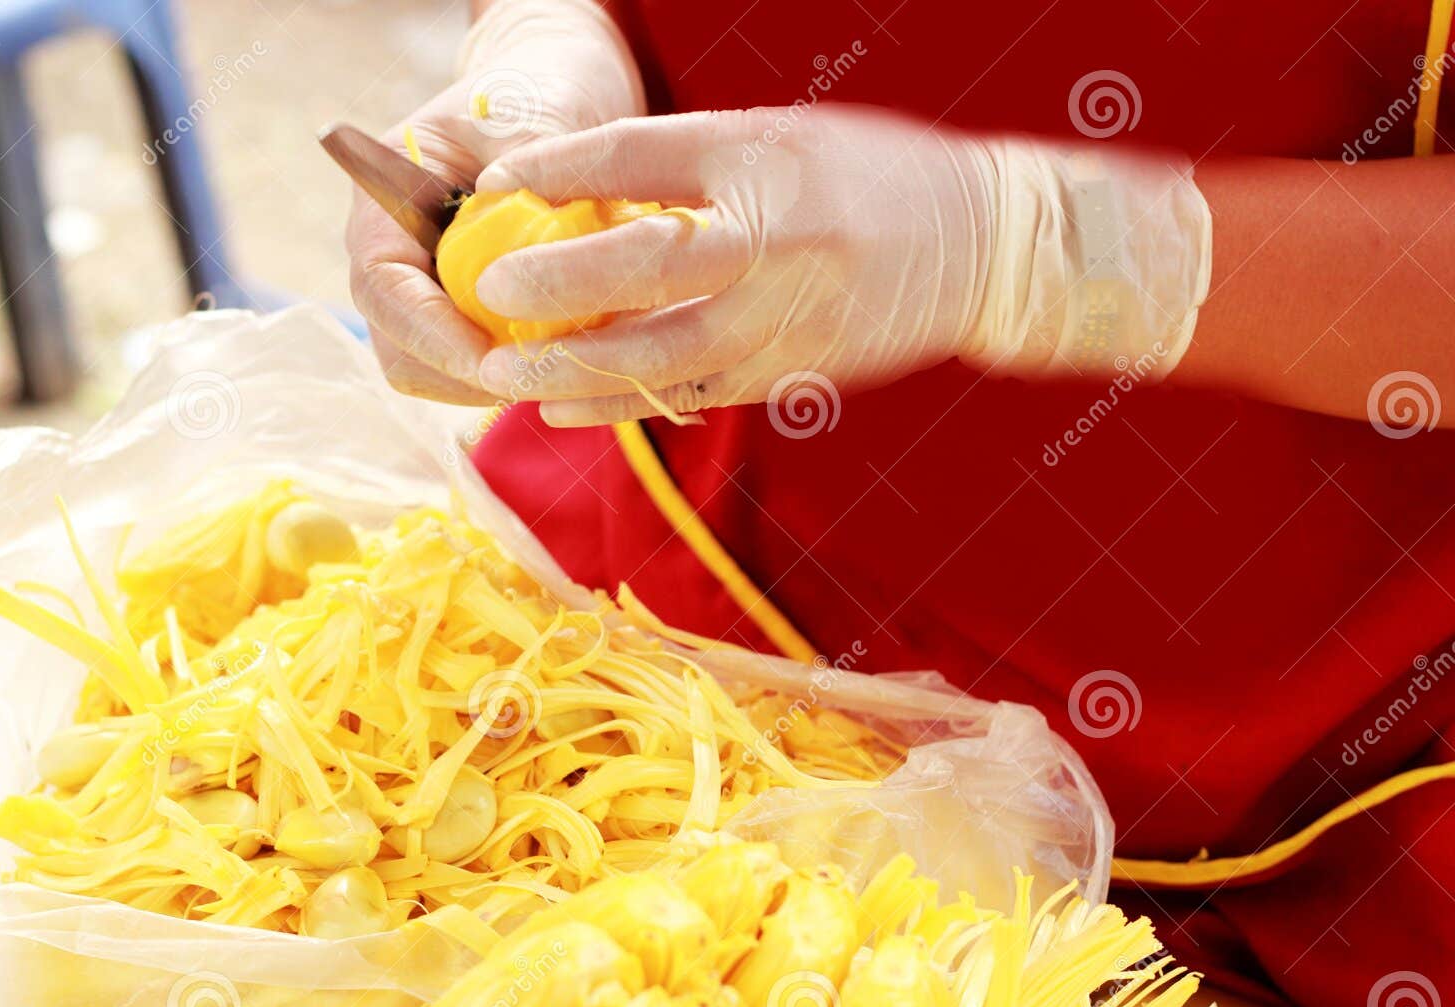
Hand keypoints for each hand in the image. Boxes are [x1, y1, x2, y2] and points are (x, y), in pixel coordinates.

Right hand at [346, 0, 645, 403]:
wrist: (548, 94)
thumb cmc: (535, 93)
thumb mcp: (536, 119)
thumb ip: (532, 180)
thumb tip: (538, 249)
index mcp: (386, 199)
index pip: (384, 288)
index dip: (432, 335)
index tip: (493, 363)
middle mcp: (390, 252)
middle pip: (397, 347)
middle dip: (462, 373)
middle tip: (540, 376)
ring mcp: (419, 287)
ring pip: (429, 369)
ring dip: (487, 381)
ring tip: (554, 365)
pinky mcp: (455, 311)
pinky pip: (466, 366)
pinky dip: (507, 372)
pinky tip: (558, 354)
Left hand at [472, 107, 1211, 424]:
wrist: (977, 250)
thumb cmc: (866, 178)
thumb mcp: (776, 139)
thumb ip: (681, 164)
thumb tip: (573, 194)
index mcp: (765, 165)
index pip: (637, 159)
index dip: (556, 170)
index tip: (494, 185)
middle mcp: (772, 245)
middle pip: (645, 269)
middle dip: (557, 286)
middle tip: (491, 296)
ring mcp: (783, 320)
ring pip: (662, 356)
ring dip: (576, 369)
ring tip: (505, 372)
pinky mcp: (787, 373)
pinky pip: (690, 396)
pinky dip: (622, 404)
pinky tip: (564, 405)